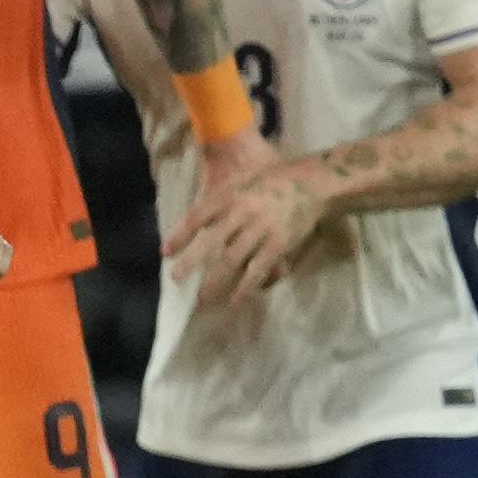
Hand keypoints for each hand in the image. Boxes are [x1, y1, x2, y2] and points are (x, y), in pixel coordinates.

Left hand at [163, 156, 331, 301]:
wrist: (311, 181)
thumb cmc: (274, 177)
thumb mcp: (242, 179)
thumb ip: (222, 197)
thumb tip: (201, 219)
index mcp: (229, 196)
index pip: (197, 218)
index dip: (180, 236)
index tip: (166, 253)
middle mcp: (241, 213)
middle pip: (210, 243)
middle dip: (191, 263)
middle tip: (176, 279)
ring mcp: (260, 230)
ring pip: (232, 261)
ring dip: (215, 281)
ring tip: (202, 297)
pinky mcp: (278, 244)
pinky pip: (258, 269)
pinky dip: (246, 286)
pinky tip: (235, 299)